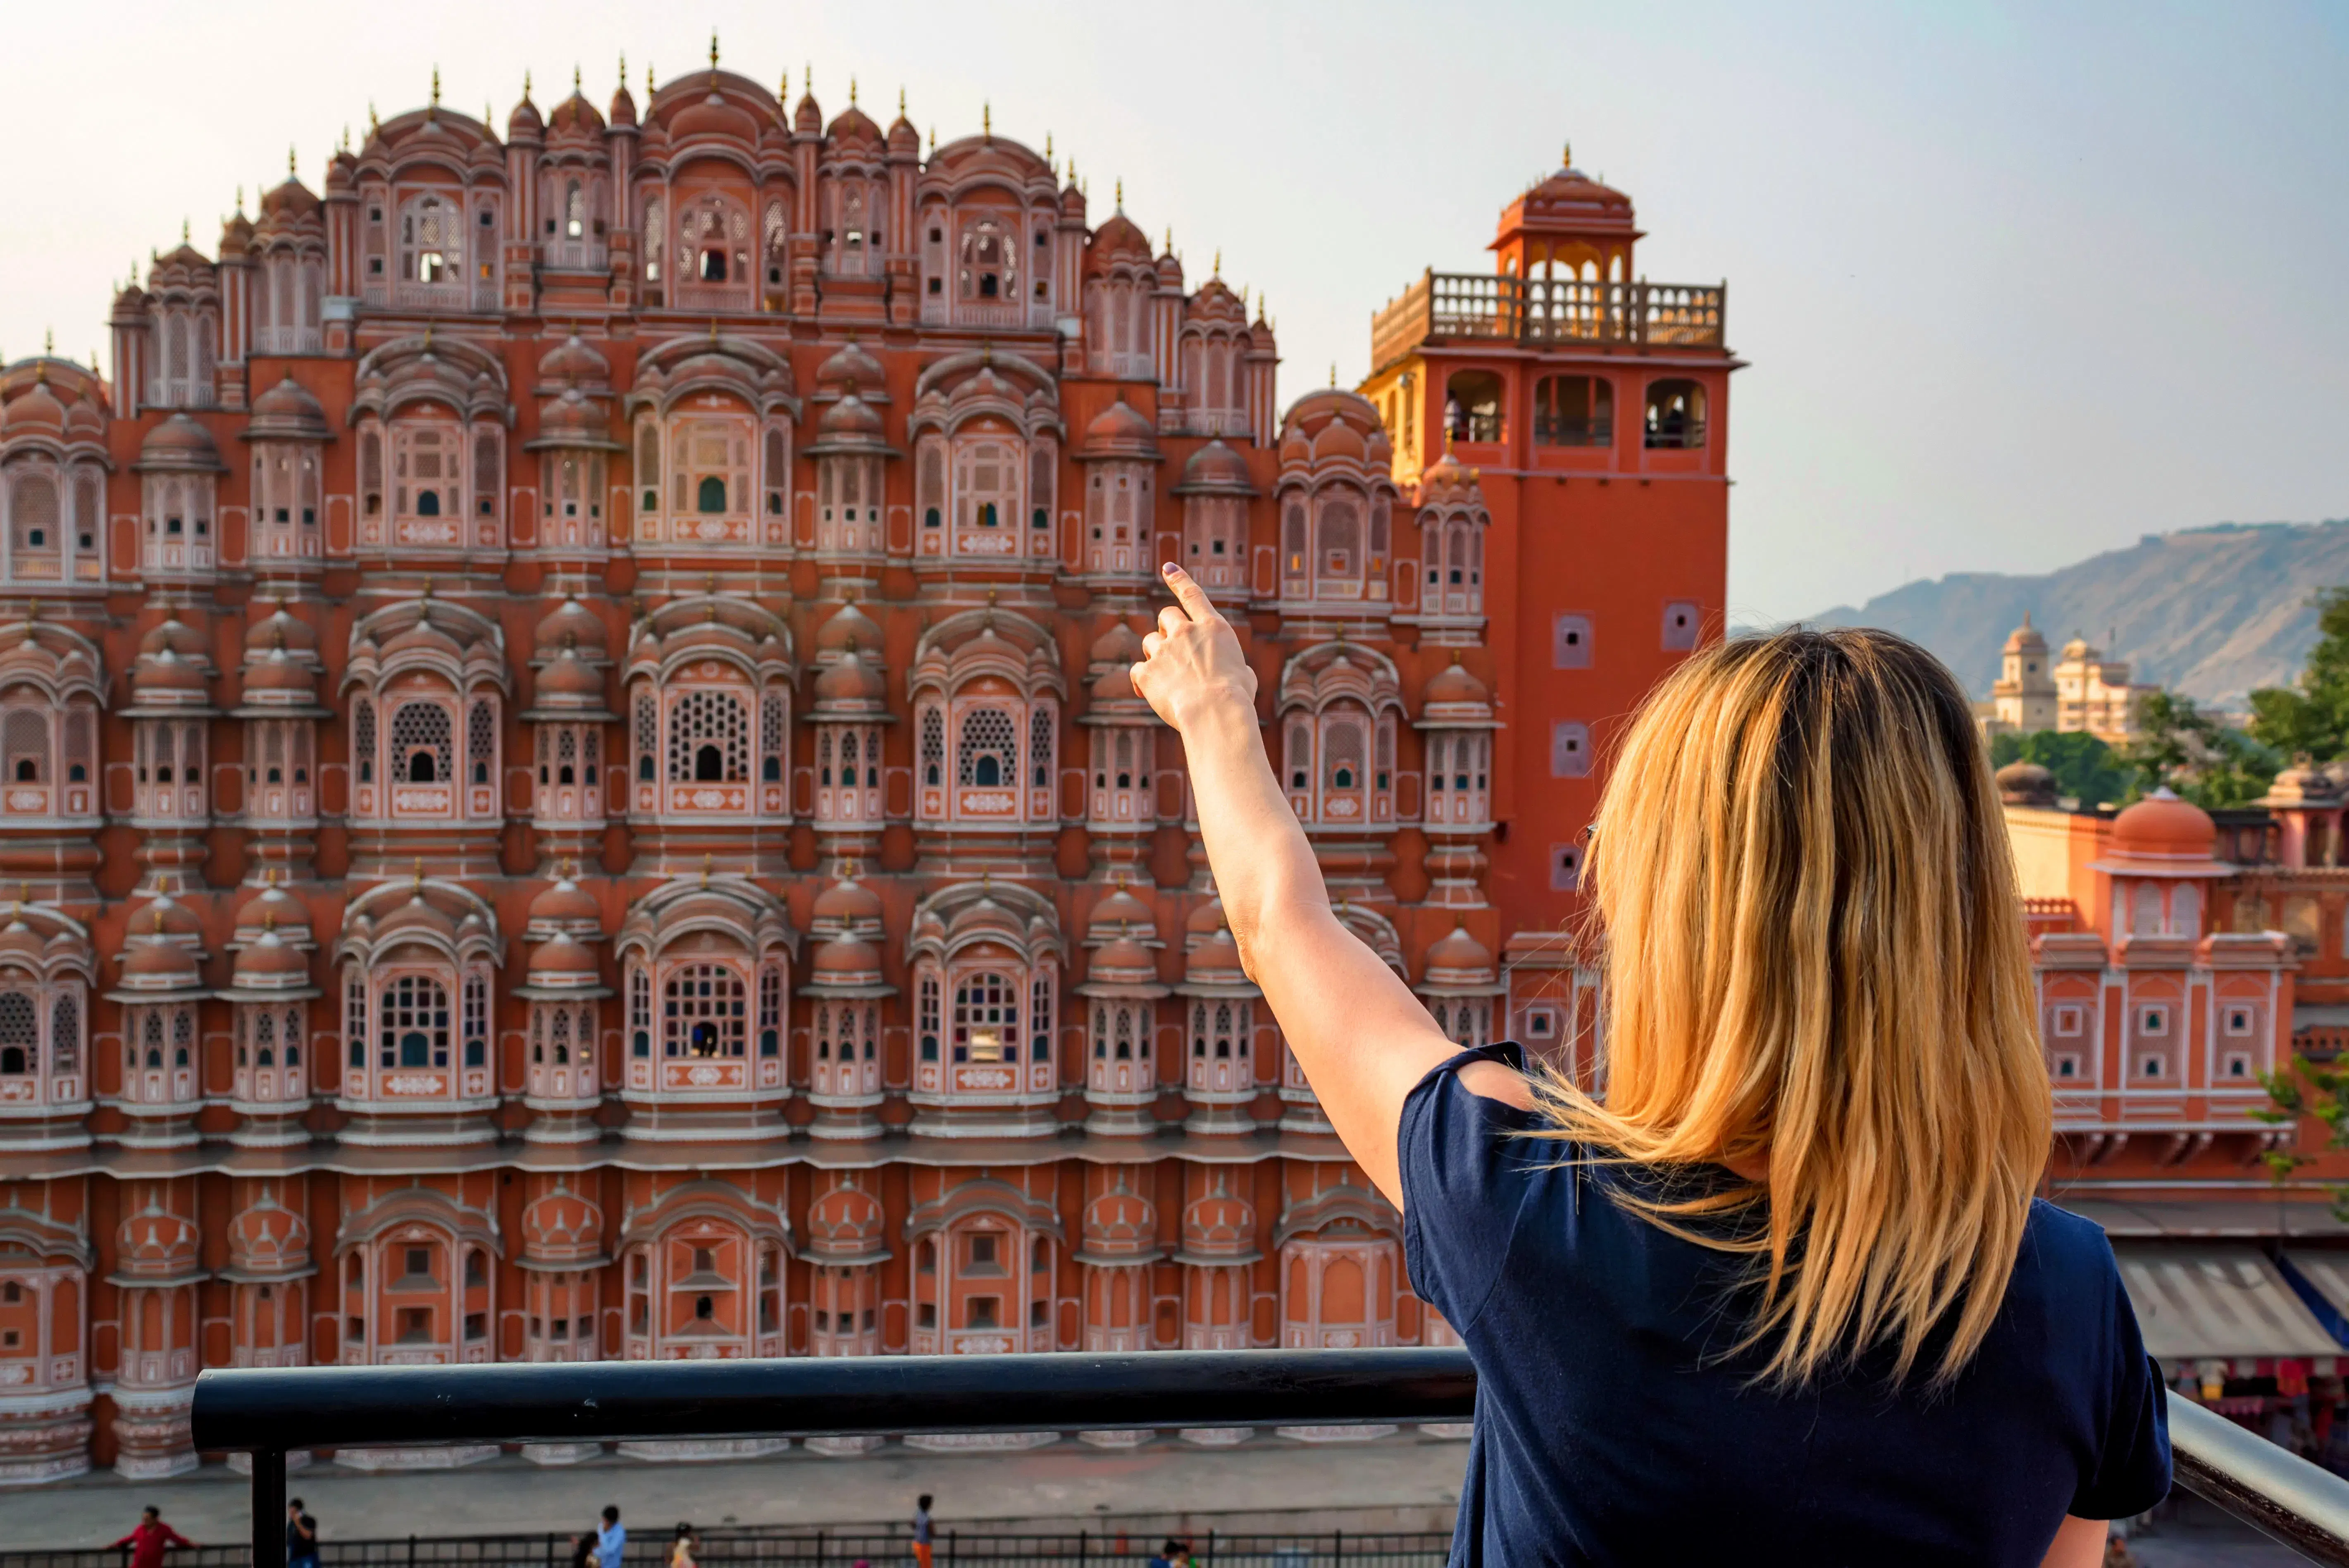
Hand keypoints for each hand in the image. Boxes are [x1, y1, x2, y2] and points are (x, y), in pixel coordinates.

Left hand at [1132, 564, 1256, 734]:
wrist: (1215, 713)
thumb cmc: (1236, 698)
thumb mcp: (1245, 676)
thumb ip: (1233, 666)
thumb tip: (1235, 672)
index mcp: (1214, 628)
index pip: (1192, 594)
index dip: (1179, 579)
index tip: (1167, 568)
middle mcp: (1186, 632)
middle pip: (1166, 616)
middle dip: (1167, 628)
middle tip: (1173, 648)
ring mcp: (1164, 650)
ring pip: (1149, 641)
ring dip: (1155, 654)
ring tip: (1168, 677)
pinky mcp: (1147, 672)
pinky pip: (1137, 670)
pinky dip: (1141, 681)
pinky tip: (1148, 693)